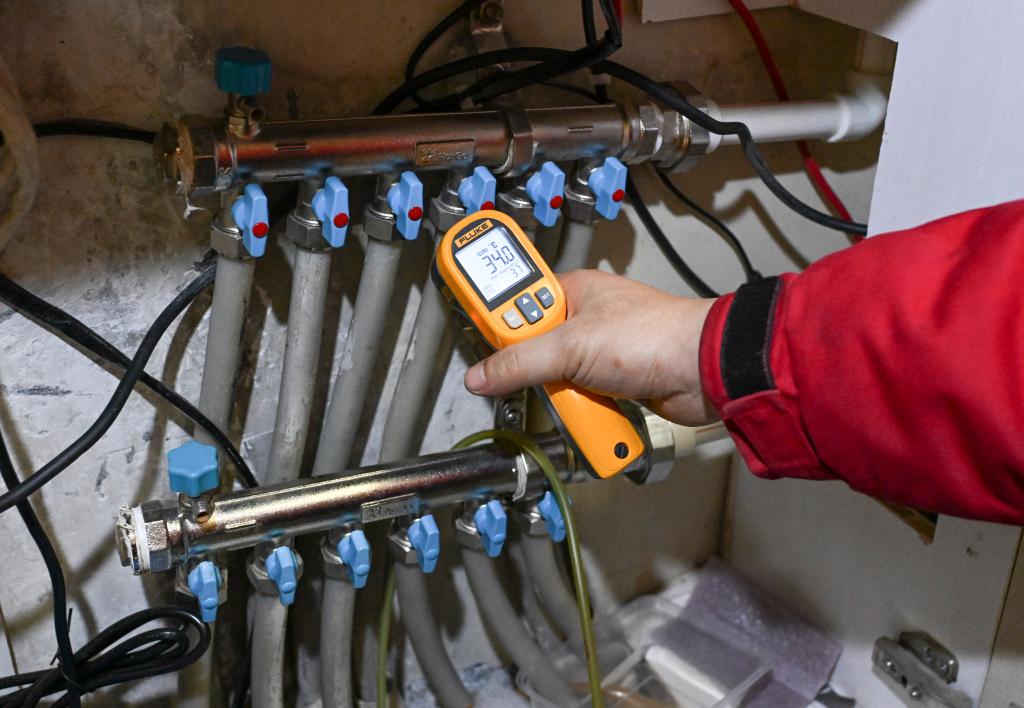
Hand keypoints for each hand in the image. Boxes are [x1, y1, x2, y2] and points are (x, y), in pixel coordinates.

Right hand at [464, 269, 717, 425]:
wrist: (703, 371)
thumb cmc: (653, 336)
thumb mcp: (571, 347)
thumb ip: (519, 362)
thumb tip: (481, 375)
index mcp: (572, 293)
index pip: (516, 300)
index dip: (495, 317)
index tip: (469, 327)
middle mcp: (583, 320)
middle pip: (532, 350)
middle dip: (536, 371)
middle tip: (546, 375)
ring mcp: (599, 354)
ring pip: (556, 380)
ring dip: (566, 395)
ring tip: (579, 395)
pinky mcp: (613, 383)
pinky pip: (581, 399)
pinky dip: (585, 410)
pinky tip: (594, 410)